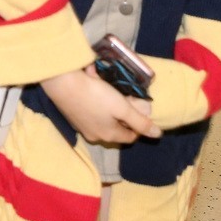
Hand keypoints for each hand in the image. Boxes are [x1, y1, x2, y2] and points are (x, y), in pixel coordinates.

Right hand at [41, 66, 160, 145]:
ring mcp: (82, 128)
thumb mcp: (122, 107)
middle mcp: (95, 136)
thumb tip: (157, 135)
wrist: (62, 83)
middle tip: (124, 99)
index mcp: (110, 135)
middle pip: (116, 129)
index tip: (138, 108)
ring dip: (108, 110)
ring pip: (102, 121)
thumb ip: (140, 121)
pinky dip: (95, 106)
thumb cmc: (95, 95)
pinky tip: (93, 92)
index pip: (131, 136)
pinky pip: (90, 114)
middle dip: (122, 116)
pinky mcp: (72, 117)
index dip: (138, 125)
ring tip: (108, 93)